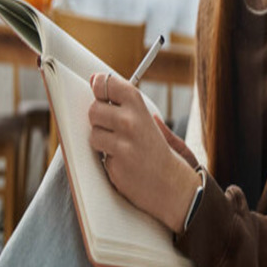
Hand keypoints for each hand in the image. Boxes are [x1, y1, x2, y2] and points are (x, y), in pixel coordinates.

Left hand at [88, 73, 201, 233]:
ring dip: (102, 141)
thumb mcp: (150, 121)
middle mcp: (129, 121)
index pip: (109, 84)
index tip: (99, 89)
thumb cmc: (160, 152)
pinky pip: (98, 153)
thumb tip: (98, 81)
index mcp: (139, 107)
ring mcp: (121, 143)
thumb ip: (126, 104)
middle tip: (113, 127)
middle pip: (94, 109)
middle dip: (99, 119)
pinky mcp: (114, 162)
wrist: (172, 184)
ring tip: (120, 147)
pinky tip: (122, 160)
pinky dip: (106, 157)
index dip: (100, 85)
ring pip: (93, 133)